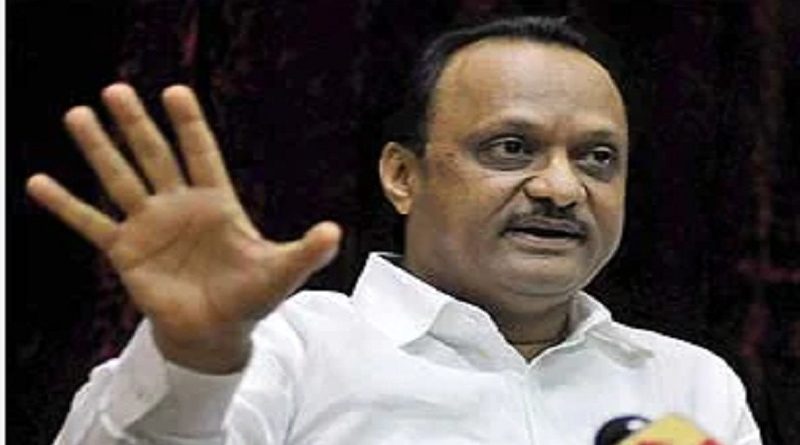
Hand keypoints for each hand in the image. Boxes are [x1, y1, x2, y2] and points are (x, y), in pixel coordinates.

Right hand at [26, 84, 340, 372]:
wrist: (216, 332)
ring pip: (120, 179)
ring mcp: (150, 226)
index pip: (201, 154)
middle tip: (116, 91)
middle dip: (137, 125)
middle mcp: (179, 207)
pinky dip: (67, 205)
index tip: (175, 91)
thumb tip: (334, 233)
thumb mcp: (281, 272)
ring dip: (99, 150)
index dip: (189, 125)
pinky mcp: (126, 252)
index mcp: (217, 204)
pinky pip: (91, 223)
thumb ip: (304, 251)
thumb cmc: (250, 298)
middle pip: (154, 157)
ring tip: (77, 115)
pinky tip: (39, 182)